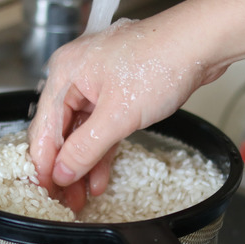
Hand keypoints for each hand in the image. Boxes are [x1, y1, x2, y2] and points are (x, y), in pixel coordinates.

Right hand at [28, 18, 218, 210]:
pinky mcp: (119, 89)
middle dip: (65, 168)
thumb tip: (63, 172)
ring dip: (84, 163)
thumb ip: (86, 148)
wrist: (201, 43)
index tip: (47, 192)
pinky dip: (102, 149)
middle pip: (61, 130)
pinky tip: (100, 176)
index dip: (43, 164)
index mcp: (65, 73)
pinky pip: (102, 125)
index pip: (44, 128)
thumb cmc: (160, 61)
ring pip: (83, 131)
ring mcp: (98, 82)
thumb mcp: (118, 115)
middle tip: (65, 200)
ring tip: (82, 196)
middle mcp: (76, 75)